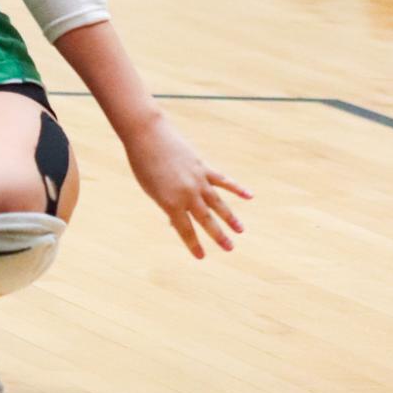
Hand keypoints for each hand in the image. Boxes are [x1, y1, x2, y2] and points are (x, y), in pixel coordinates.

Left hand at [123, 113, 250, 257]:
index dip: (193, 244)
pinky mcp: (203, 167)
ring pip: (218, 203)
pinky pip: (223, 180)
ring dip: (230, 217)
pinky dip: (236, 188)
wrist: (147, 135)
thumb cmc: (143, 164)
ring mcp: (197, 180)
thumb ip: (167, 205)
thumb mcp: (151, 190)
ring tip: (240, 230)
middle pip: (206, 219)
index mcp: (170, 203)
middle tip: (230, 249)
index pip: (185, 229)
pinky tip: (249, 196)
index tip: (201, 257)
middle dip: (218, 235)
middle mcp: (187, 194)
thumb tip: (175, 222)